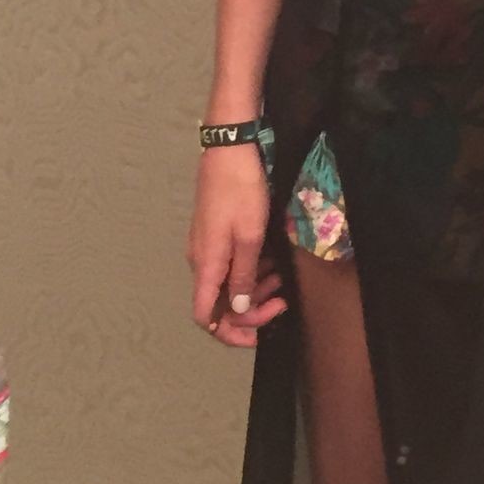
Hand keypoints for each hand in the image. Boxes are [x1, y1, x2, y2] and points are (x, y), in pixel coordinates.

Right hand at [186, 147, 288, 346]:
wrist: (231, 148)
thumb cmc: (241, 191)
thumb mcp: (249, 237)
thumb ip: (243, 277)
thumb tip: (239, 311)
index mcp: (206, 265)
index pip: (204, 317)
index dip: (230, 334)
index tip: (260, 334)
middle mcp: (201, 260)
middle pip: (219, 304)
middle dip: (251, 311)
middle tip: (282, 301)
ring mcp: (207, 246)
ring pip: (227, 284)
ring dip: (254, 290)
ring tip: (281, 282)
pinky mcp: (216, 233)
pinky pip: (230, 265)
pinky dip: (251, 271)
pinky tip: (272, 263)